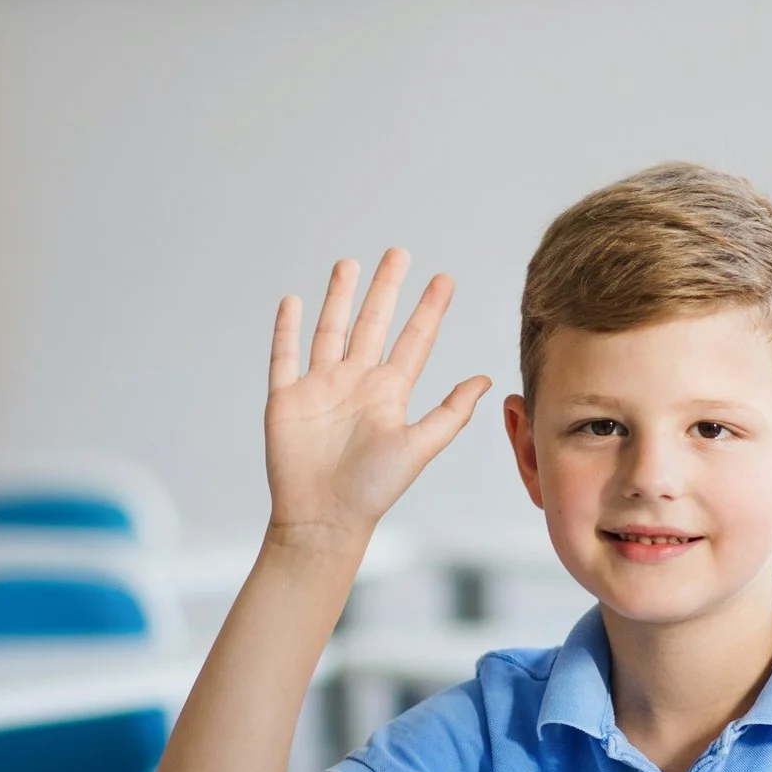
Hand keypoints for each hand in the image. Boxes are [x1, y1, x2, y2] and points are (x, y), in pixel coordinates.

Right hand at [264, 248, 490, 545]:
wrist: (324, 518)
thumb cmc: (374, 489)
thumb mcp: (419, 447)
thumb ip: (450, 413)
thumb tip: (485, 380)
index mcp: (389, 392)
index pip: (414, 340)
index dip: (429, 309)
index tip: (444, 279)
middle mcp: (356, 383)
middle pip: (373, 323)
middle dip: (385, 289)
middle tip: (398, 253)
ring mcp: (320, 388)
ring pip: (330, 330)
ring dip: (338, 298)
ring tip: (349, 265)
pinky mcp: (287, 398)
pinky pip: (285, 356)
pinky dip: (287, 329)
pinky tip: (293, 302)